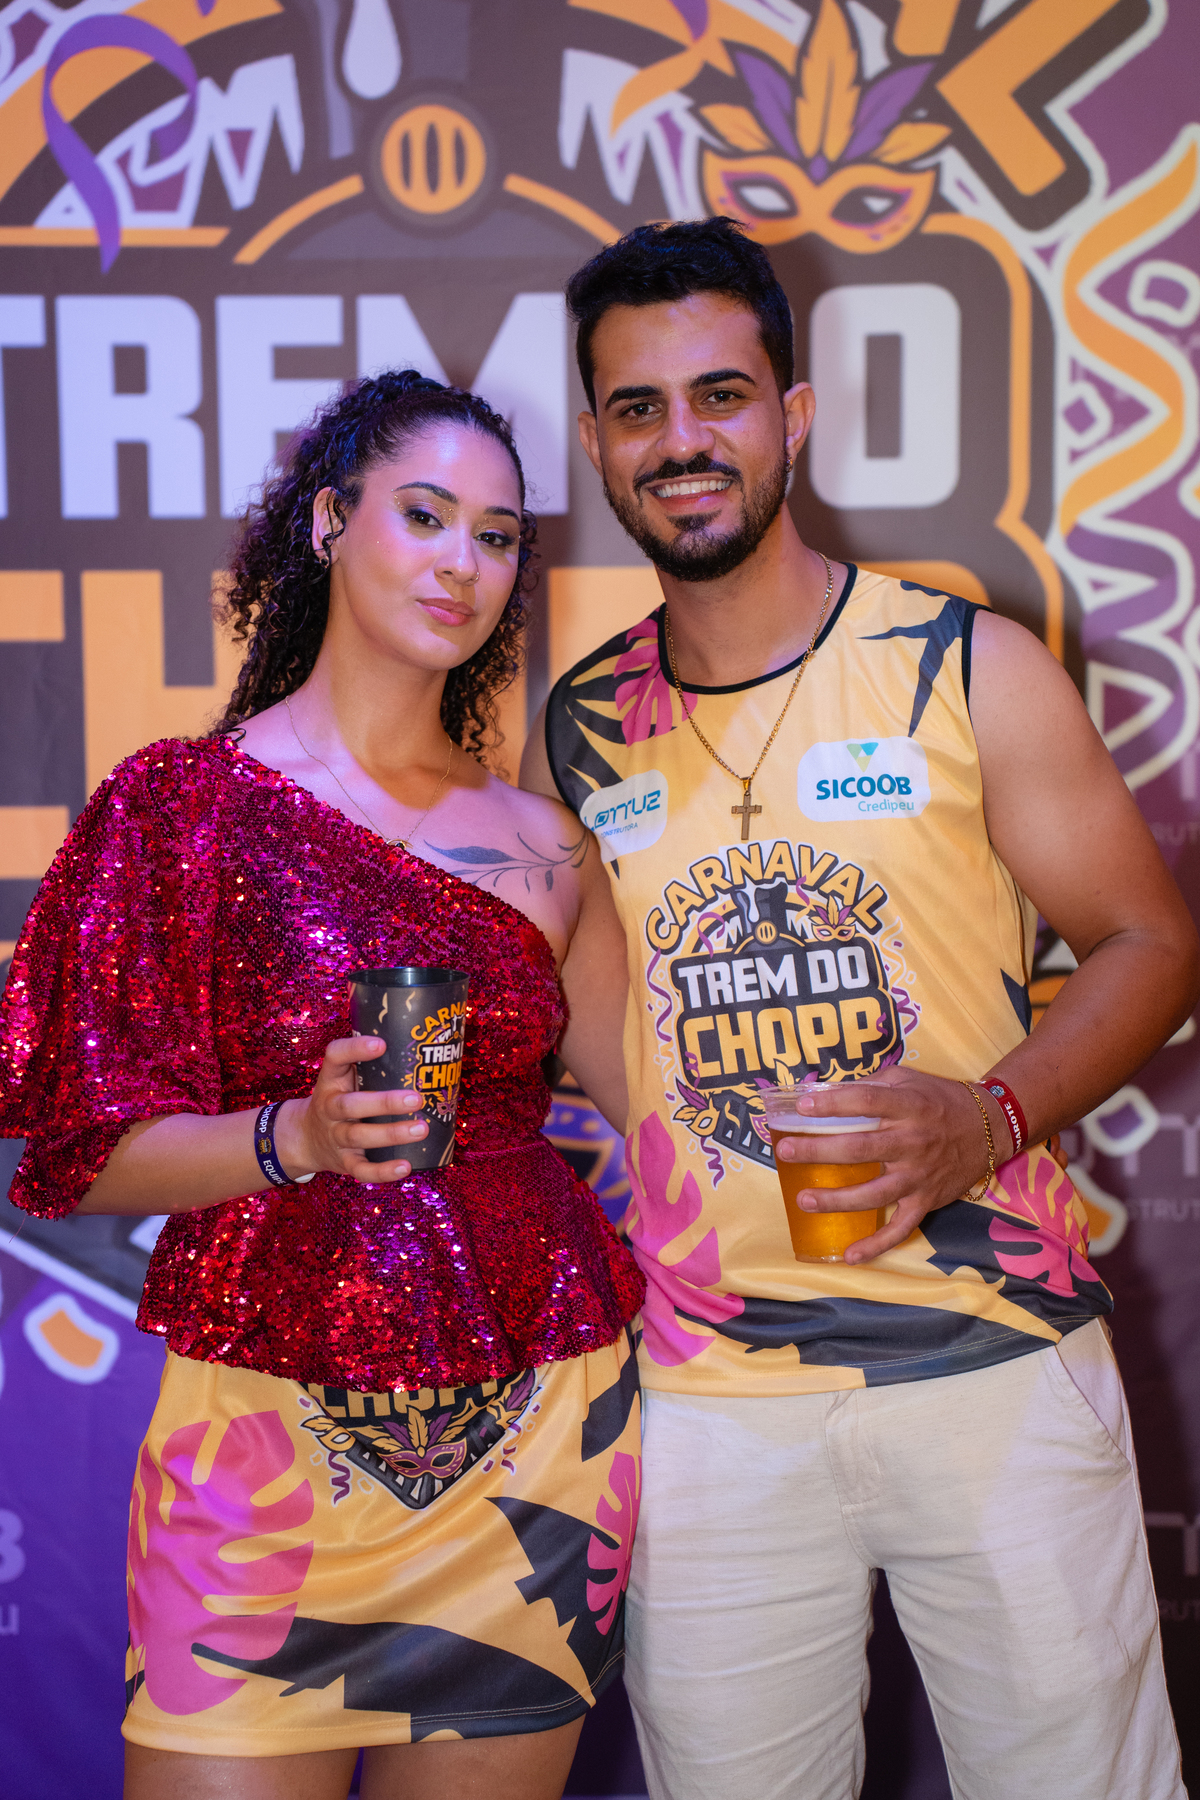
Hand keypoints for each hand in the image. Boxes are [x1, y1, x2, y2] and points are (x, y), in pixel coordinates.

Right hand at [274, 1036, 426, 1183]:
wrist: (306, 1138)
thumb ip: (371, 1065)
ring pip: (359, 1136)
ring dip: (391, 1134)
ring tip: (421, 1129)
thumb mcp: (344, 1078)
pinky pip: (362, 1170)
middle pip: (351, 1105)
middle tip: (416, 1098)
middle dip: (384, 1103)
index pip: (334, 1057)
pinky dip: (383, 1171)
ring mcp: (335, 1136)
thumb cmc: (339, 1099)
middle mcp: (329, 1108)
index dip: (354, 1050)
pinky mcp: (344, 1162)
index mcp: (330, 1080)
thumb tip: (423, 1049)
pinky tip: (406, 1167)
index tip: (381, 1044)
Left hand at [774, 1067, 1010, 1262]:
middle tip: (786, 1152)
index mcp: (909, 1106)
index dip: (834, 1103)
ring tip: (804, 1199)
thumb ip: (871, 1085)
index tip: (802, 1106)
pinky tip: (850, 1254)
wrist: (989, 1128)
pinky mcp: (926, 1200)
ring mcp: (919, 1175)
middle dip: (820, 1151)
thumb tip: (825, 1092)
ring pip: (875, 1193)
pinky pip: (901, 1228)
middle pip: (861, 1148)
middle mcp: (914, 1142)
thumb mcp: (908, 1079)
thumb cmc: (940, 1100)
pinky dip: (877, 1245)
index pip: (867, 1102)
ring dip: (838, 1199)